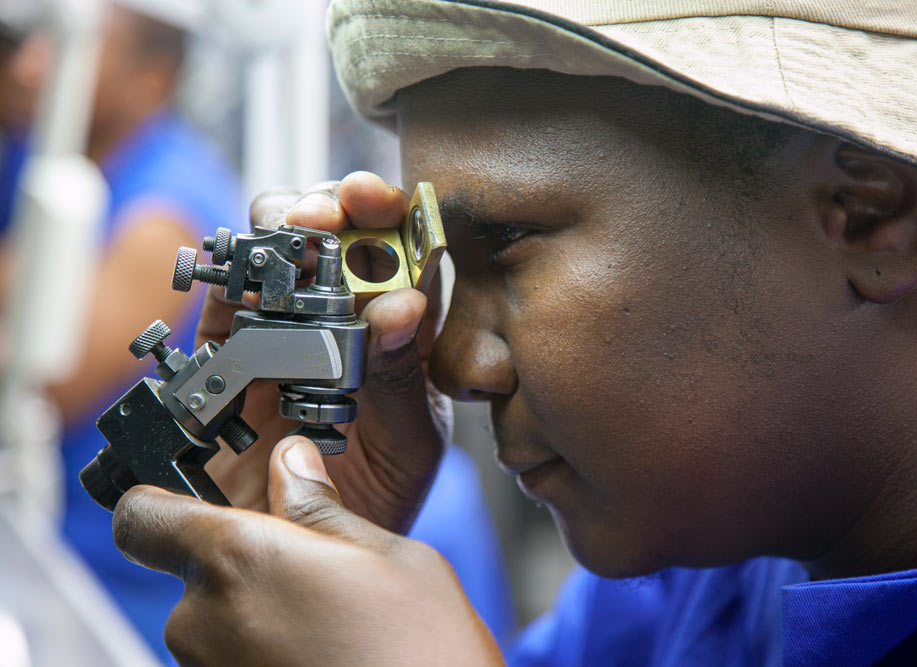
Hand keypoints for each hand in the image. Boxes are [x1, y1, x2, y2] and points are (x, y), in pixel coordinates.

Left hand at [113, 438, 502, 666]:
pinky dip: (266, 653)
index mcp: (240, 560)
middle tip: (314, 571)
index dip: (161, 502)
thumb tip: (292, 463)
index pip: (140, 518)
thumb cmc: (423, 654)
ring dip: (260, 613)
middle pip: (195, 573)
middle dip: (247, 565)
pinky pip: (232, 661)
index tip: (194, 499)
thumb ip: (322, 508)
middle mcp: (204, 622)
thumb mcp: (392, 557)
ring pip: (218, 621)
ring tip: (331, 624)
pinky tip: (324, 655)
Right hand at [199, 172, 450, 532]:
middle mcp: (341, 322)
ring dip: (278, 225)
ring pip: (276, 250)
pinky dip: (229, 272)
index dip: (391, 215)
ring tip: (286, 232)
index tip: (379, 203)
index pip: (401, 254)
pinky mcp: (229, 350)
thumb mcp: (406, 447)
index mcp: (400, 336)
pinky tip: (242, 269)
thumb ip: (403, 381)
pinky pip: (224, 296)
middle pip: (335, 237)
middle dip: (329, 208)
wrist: (301, 551)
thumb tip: (402, 307)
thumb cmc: (373, 501)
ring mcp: (284, 331)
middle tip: (324, 216)